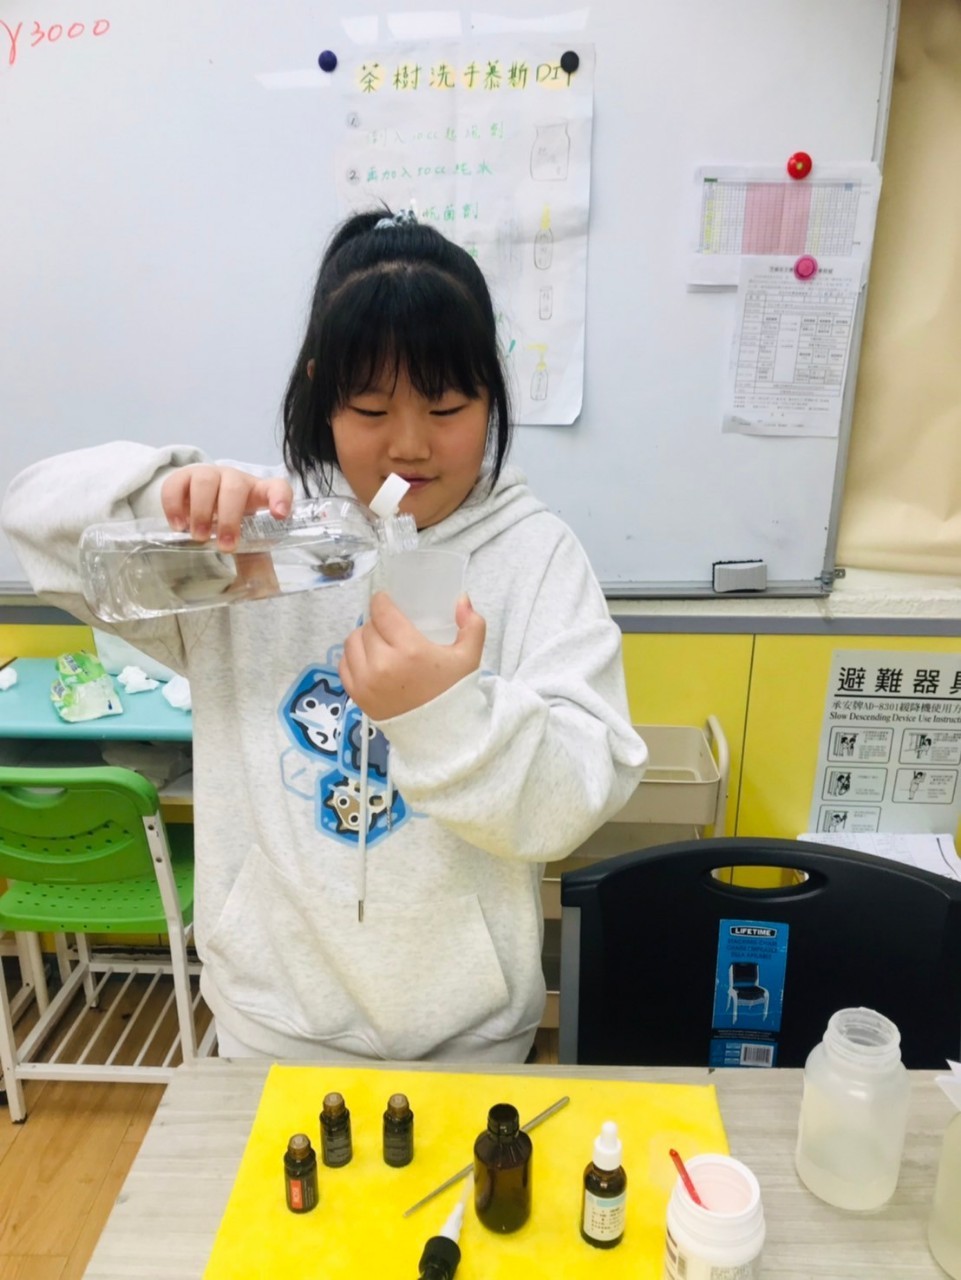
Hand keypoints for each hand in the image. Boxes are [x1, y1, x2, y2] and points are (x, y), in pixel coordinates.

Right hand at [161, 465, 292, 549]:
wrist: (202, 501)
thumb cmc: (232, 521)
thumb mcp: (246, 538)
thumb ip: (255, 559)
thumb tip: (264, 589)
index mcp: (258, 492)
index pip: (276, 487)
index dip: (280, 498)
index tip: (279, 515)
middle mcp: (234, 479)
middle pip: (235, 487)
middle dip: (229, 518)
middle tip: (225, 546)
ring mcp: (207, 474)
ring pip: (205, 481)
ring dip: (201, 511)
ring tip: (198, 537)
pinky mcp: (182, 477)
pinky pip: (174, 484)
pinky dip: (174, 505)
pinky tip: (177, 526)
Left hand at [339, 592, 485, 720]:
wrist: (440, 735)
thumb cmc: (453, 692)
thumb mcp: (469, 657)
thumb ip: (472, 624)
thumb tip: (462, 598)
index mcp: (410, 650)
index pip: (382, 612)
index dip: (381, 601)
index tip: (384, 601)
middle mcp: (384, 664)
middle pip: (368, 627)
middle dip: (377, 623)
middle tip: (389, 628)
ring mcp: (367, 681)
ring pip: (351, 643)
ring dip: (362, 638)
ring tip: (376, 642)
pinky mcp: (358, 696)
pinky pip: (343, 665)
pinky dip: (352, 658)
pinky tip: (366, 659)